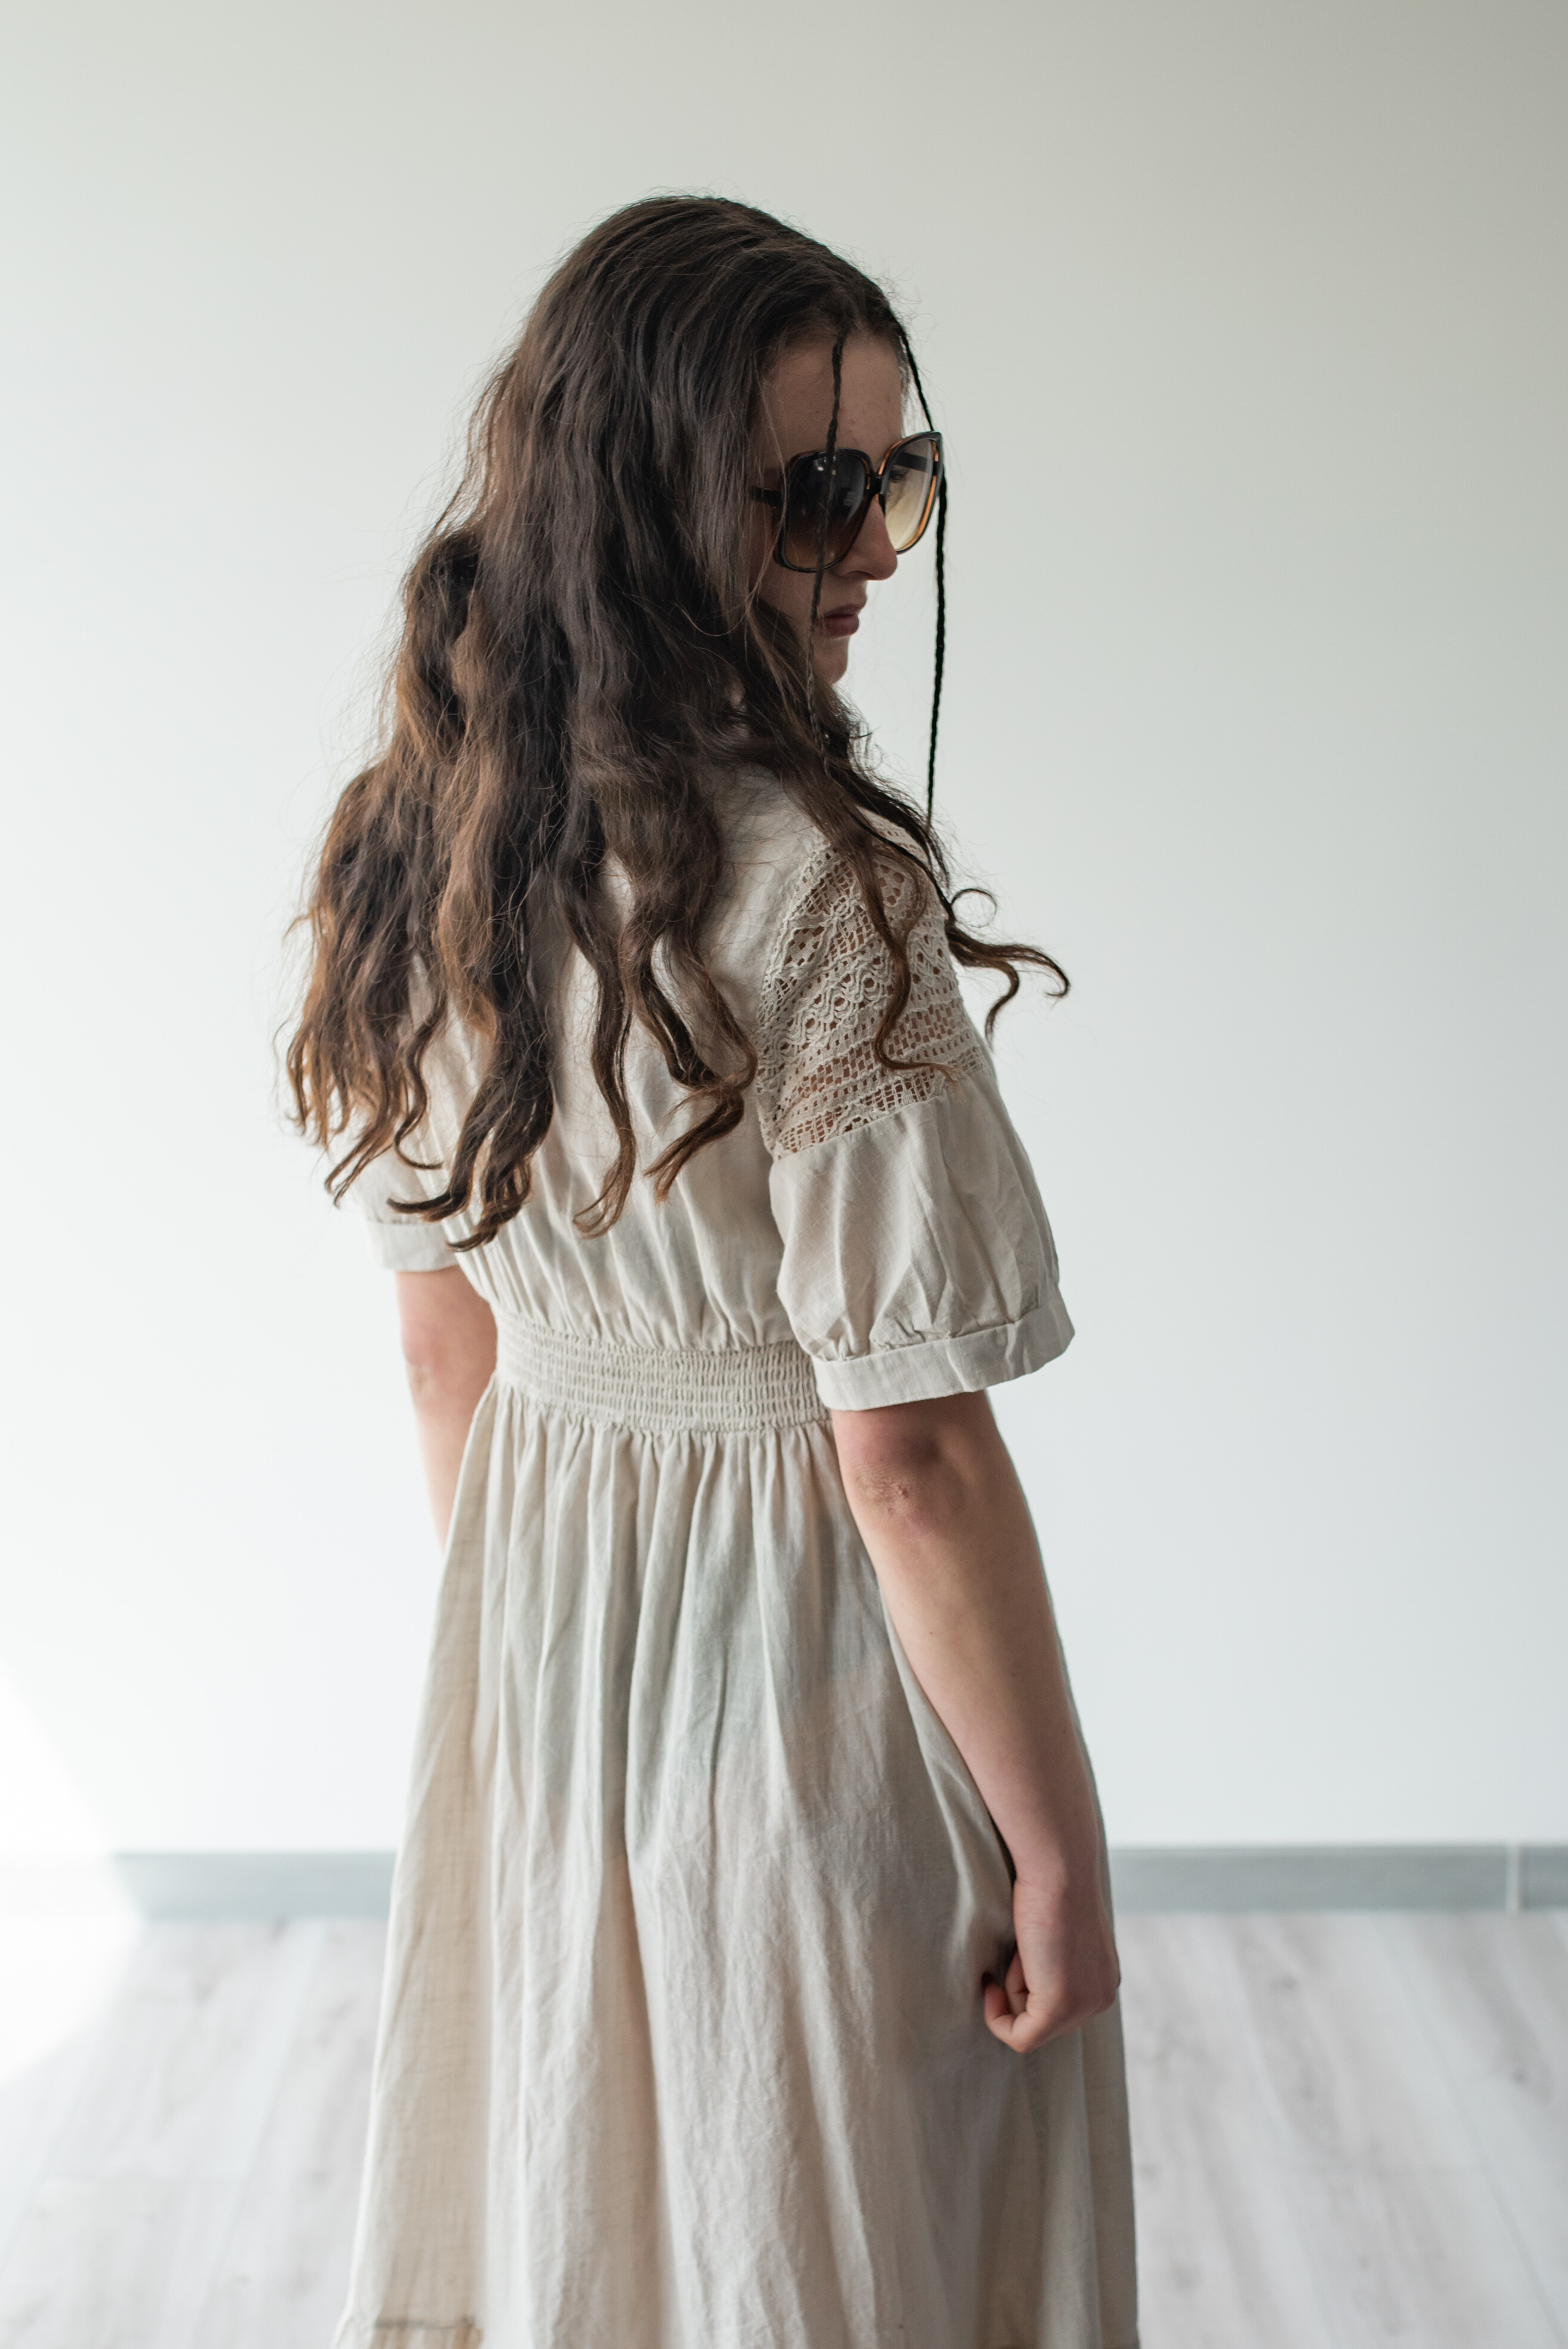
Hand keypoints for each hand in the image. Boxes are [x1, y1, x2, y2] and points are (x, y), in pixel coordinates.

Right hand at [983, 1868, 1120, 2052]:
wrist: (1058, 1867)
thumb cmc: (1051, 1885)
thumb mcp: (1057, 1930)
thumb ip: (1054, 1959)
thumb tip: (1028, 1975)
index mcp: (1104, 1978)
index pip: (1064, 2009)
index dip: (1029, 1988)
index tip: (1012, 1960)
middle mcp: (1101, 1997)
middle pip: (1048, 2022)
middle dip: (1021, 1993)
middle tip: (1015, 1954)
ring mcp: (1083, 2005)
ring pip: (1033, 2028)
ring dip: (1011, 1994)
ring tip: (1017, 1953)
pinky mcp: (1058, 2007)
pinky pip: (1021, 2038)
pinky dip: (997, 2019)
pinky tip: (991, 1986)